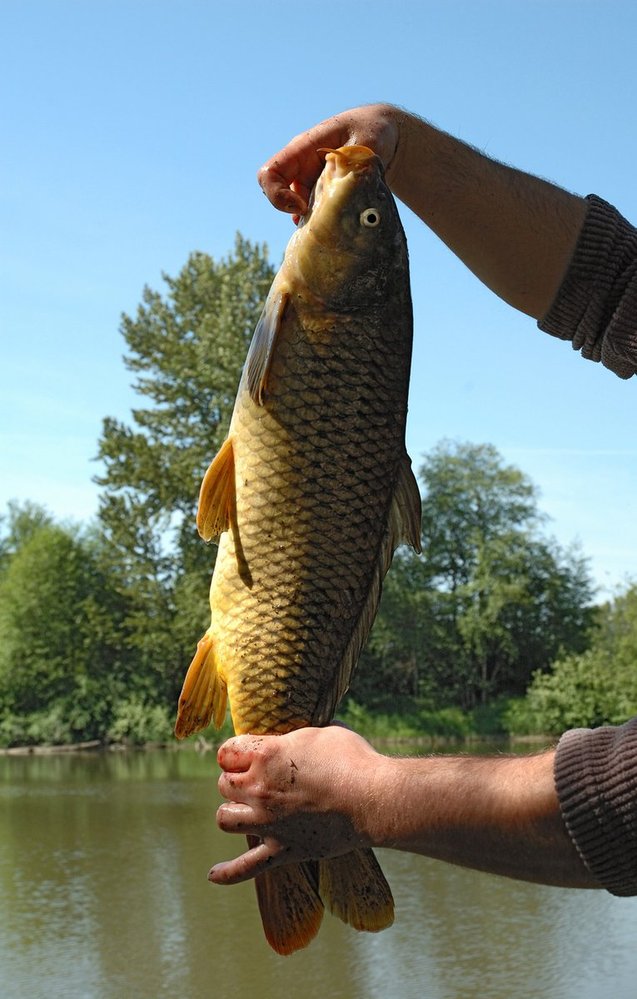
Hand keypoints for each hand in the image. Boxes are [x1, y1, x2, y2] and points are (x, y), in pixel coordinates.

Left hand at [209, 725, 381, 884]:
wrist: (374, 799)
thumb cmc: (352, 759)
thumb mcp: (322, 732)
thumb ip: (298, 736)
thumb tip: (297, 734)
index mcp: (265, 756)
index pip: (227, 752)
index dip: (236, 750)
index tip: (247, 751)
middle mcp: (259, 790)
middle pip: (224, 784)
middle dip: (235, 778)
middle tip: (254, 777)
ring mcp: (268, 823)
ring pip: (225, 818)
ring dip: (231, 810)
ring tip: (245, 807)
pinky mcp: (283, 849)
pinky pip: (247, 867)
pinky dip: (228, 872)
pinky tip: (213, 874)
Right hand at [257, 103, 401, 216]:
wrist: (382, 133)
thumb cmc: (372, 130)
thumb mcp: (367, 144)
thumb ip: (356, 165)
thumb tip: (351, 191)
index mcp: (304, 148)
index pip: (271, 172)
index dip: (278, 195)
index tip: (302, 208)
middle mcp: (300, 166)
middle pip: (276, 194)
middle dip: (294, 213)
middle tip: (320, 221)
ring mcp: (308, 180)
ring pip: (294, 208)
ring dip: (310, 220)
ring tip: (336, 222)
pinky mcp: (319, 193)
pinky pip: (310, 213)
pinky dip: (320, 222)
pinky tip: (339, 223)